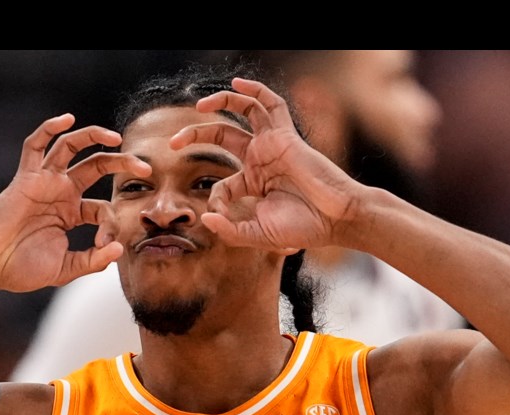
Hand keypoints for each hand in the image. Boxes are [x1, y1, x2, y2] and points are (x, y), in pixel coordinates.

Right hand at [0, 114, 150, 294]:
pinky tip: (67, 119)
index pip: (103, 209)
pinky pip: (35, 145)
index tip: (106, 244)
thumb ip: (92, 260)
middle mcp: (61, 193)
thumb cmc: (19, 269)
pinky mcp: (25, 178)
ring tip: (117, 138)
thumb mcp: (65, 269)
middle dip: (123, 164)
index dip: (112, 224)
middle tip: (146, 169)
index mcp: (71, 213)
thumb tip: (118, 248)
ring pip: (71, 147)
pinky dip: (48, 129)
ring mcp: (44, 182)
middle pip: (98, 167)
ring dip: (94, 137)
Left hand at [169, 78, 358, 252]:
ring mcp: (272, 145)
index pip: (222, 185)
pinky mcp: (285, 136)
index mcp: (253, 184)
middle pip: (221, 136)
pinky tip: (236, 84)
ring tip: (198, 107)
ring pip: (243, 111)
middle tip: (173, 143)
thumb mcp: (259, 235)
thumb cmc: (304, 228)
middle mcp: (260, 160)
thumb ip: (231, 231)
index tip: (216, 214)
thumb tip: (205, 219)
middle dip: (195, 135)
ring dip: (220, 103)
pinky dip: (255, 90)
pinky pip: (270, 104)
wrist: (336, 219)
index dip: (213, 199)